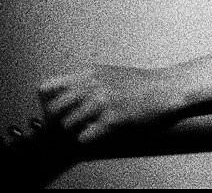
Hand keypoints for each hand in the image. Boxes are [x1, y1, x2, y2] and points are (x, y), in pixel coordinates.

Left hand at [37, 64, 180, 144]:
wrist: (166, 88)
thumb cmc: (140, 84)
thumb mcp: (107, 73)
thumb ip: (84, 82)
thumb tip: (62, 99)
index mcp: (87, 73)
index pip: (45, 88)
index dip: (47, 103)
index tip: (57, 110)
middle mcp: (90, 85)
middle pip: (52, 110)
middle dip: (59, 122)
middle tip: (71, 125)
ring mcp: (101, 102)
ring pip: (66, 125)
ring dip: (75, 131)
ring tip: (89, 128)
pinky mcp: (112, 119)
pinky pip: (84, 137)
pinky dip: (89, 139)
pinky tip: (100, 133)